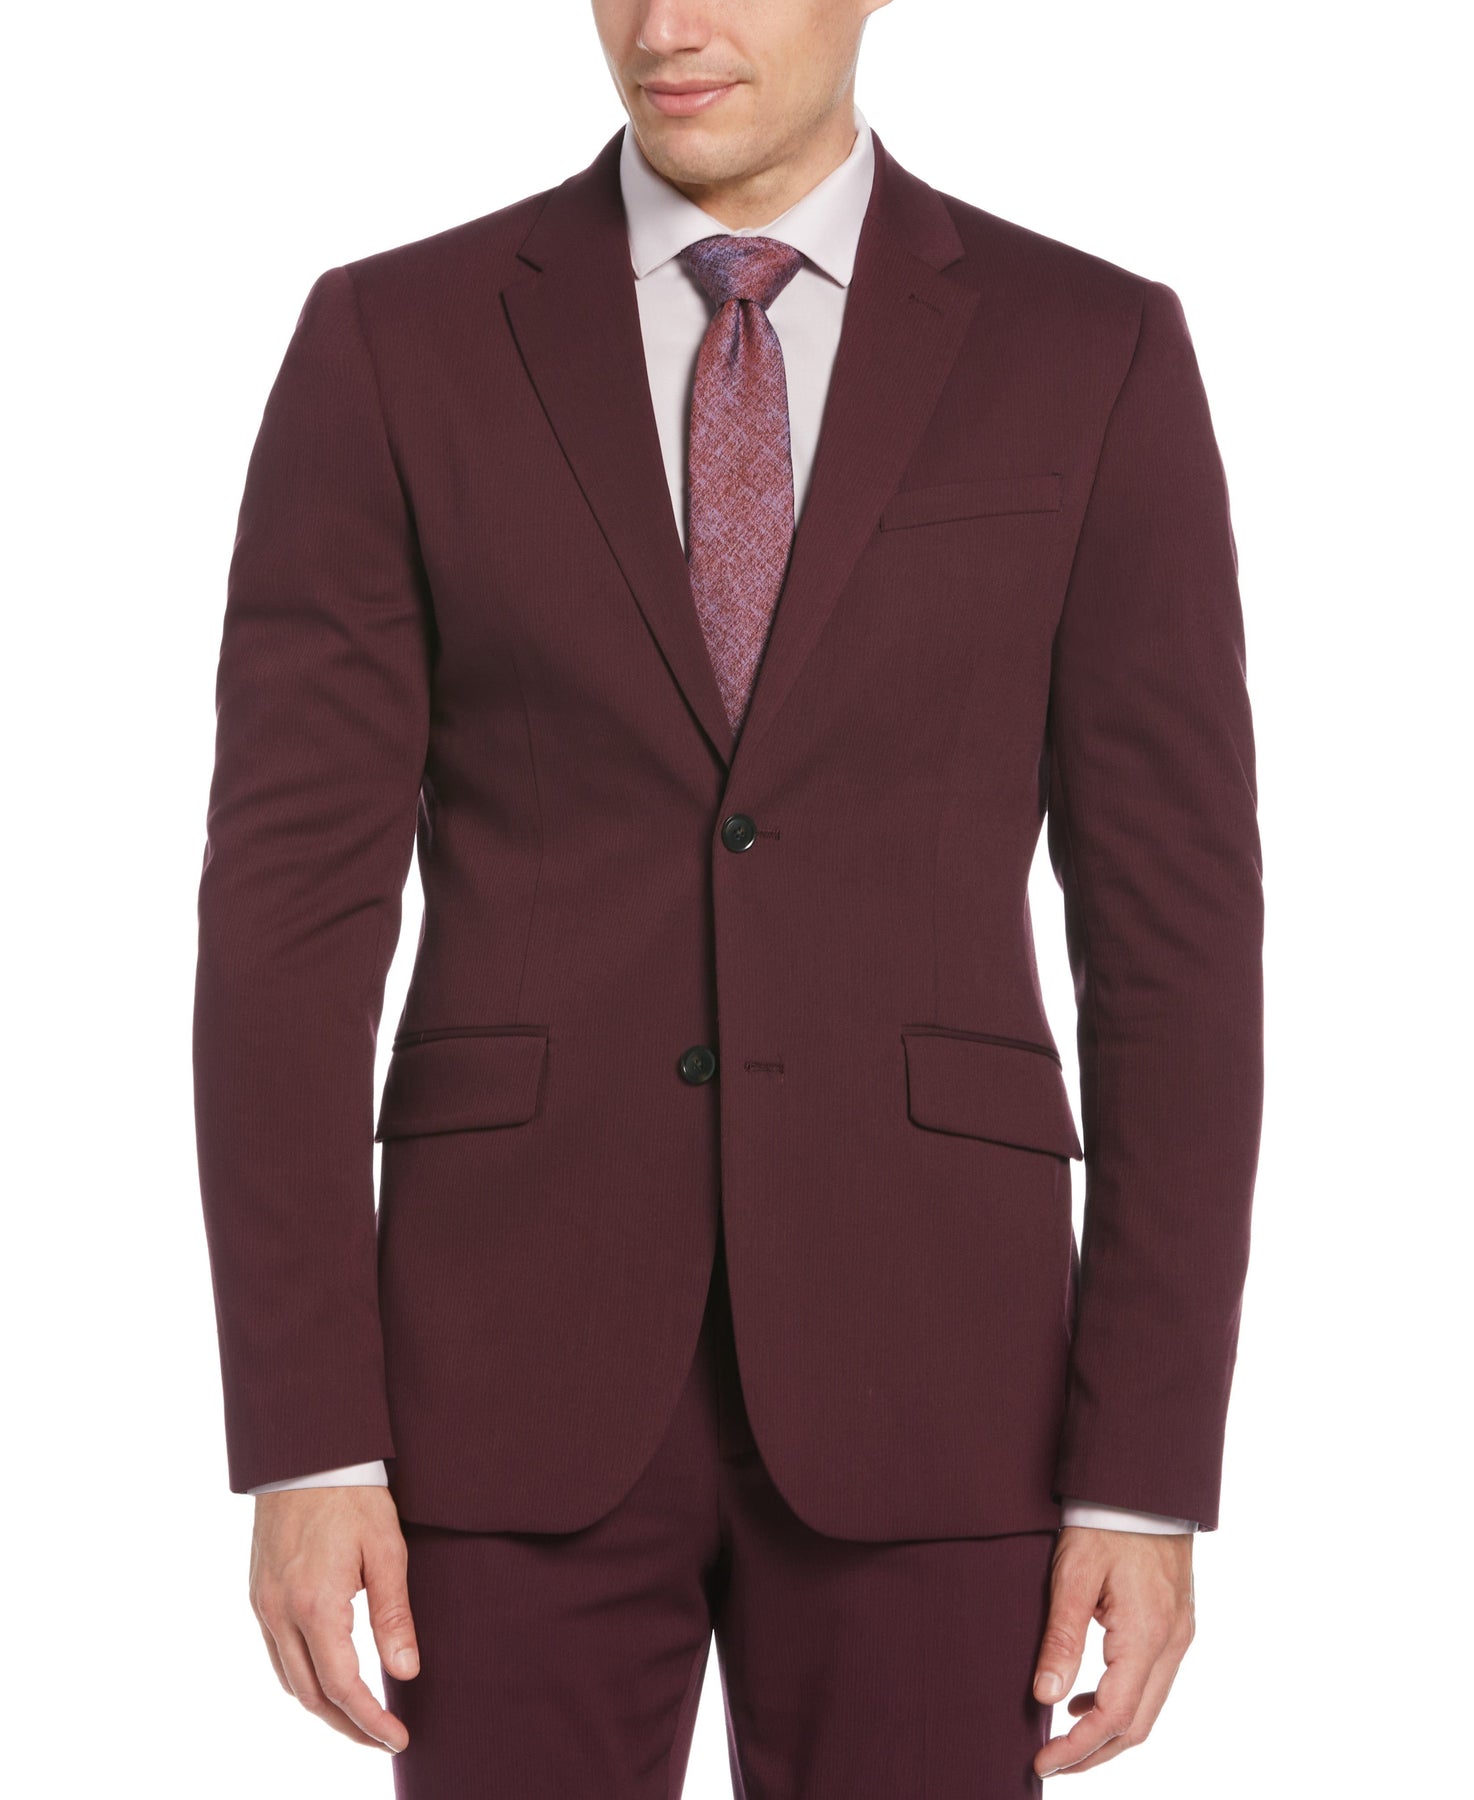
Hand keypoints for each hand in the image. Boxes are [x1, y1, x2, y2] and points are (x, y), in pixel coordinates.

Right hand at [249, 1485, 419, 1752]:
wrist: (306, 1453)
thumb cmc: (353, 1495)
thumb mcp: (386, 1550)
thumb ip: (394, 1615)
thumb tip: (407, 1672)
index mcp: (315, 1605)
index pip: (343, 1687)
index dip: (371, 1721)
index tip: (398, 1739)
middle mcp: (280, 1613)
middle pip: (311, 1695)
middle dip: (348, 1726)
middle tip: (383, 1739)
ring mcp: (263, 1605)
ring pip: (289, 1680)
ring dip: (323, 1707)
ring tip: (360, 1717)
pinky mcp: (258, 1594)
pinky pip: (277, 1655)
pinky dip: (302, 1679)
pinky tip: (326, 1678)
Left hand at [1031, 1524, 1194, 1777]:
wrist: (1144, 1482)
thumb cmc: (1105, 1521)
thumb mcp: (1073, 1575)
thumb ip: (1062, 1638)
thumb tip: (1045, 1697)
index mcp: (1147, 1635)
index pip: (1114, 1717)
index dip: (1077, 1749)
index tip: (1042, 1763)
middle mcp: (1172, 1643)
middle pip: (1137, 1726)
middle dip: (1093, 1753)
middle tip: (1050, 1763)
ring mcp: (1180, 1635)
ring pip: (1148, 1708)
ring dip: (1108, 1732)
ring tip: (1062, 1737)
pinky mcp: (1176, 1625)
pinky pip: (1153, 1682)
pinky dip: (1122, 1702)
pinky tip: (1087, 1696)